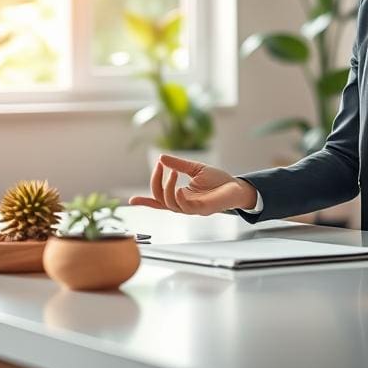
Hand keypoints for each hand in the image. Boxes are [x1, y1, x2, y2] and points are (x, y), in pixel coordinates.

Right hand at [129, 154, 257, 215]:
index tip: (131, 200)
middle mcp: (184, 204)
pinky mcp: (202, 209)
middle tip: (159, 166)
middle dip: (156, 183)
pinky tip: (179, 188)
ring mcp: (192, 208)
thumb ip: (178, 165)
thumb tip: (161, 157)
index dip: (145, 201)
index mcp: (181, 196)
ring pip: (170, 203)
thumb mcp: (195, 169)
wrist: (237, 186)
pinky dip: (178, 197)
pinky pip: (185, 207)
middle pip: (160, 199)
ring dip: (167, 187)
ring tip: (172, 172)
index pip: (159, 200)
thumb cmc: (218, 180)